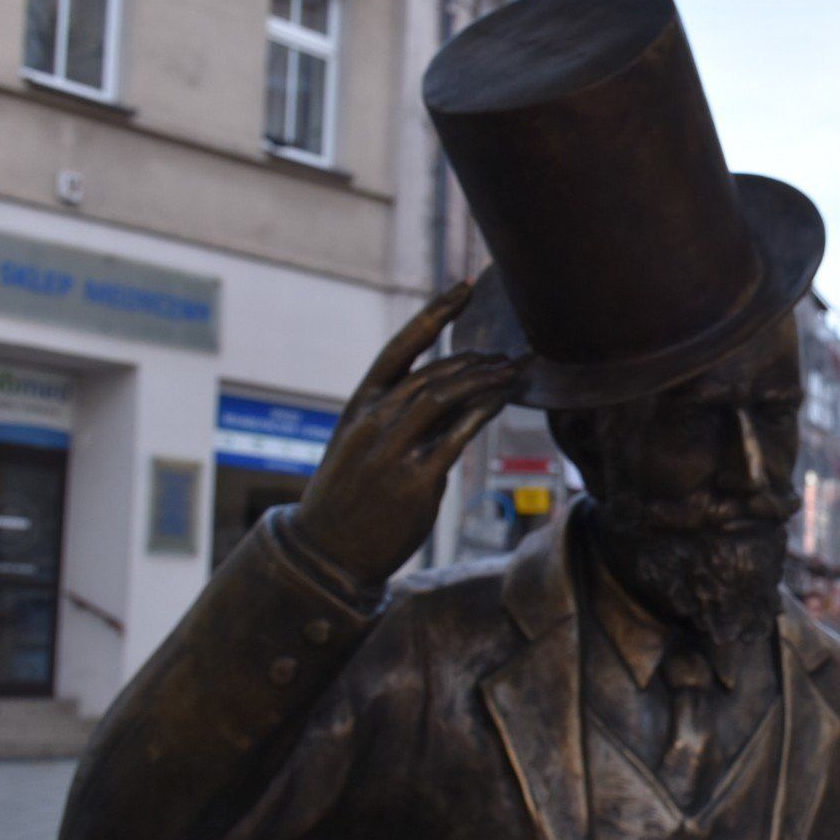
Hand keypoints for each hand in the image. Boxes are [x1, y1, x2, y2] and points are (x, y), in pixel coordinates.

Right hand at [293, 282, 525, 587]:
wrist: (326, 552)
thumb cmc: (350, 499)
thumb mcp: (362, 448)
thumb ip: (398, 419)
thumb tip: (451, 396)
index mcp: (358, 407)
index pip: (399, 348)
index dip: (434, 314)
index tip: (464, 286)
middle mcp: (373, 421)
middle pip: (433, 372)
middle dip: (475, 360)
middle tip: (507, 357)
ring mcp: (392, 449)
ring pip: (445, 396)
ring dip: (485, 380)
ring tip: (512, 374)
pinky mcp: (415, 479)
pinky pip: (457, 435)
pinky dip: (483, 412)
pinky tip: (503, 400)